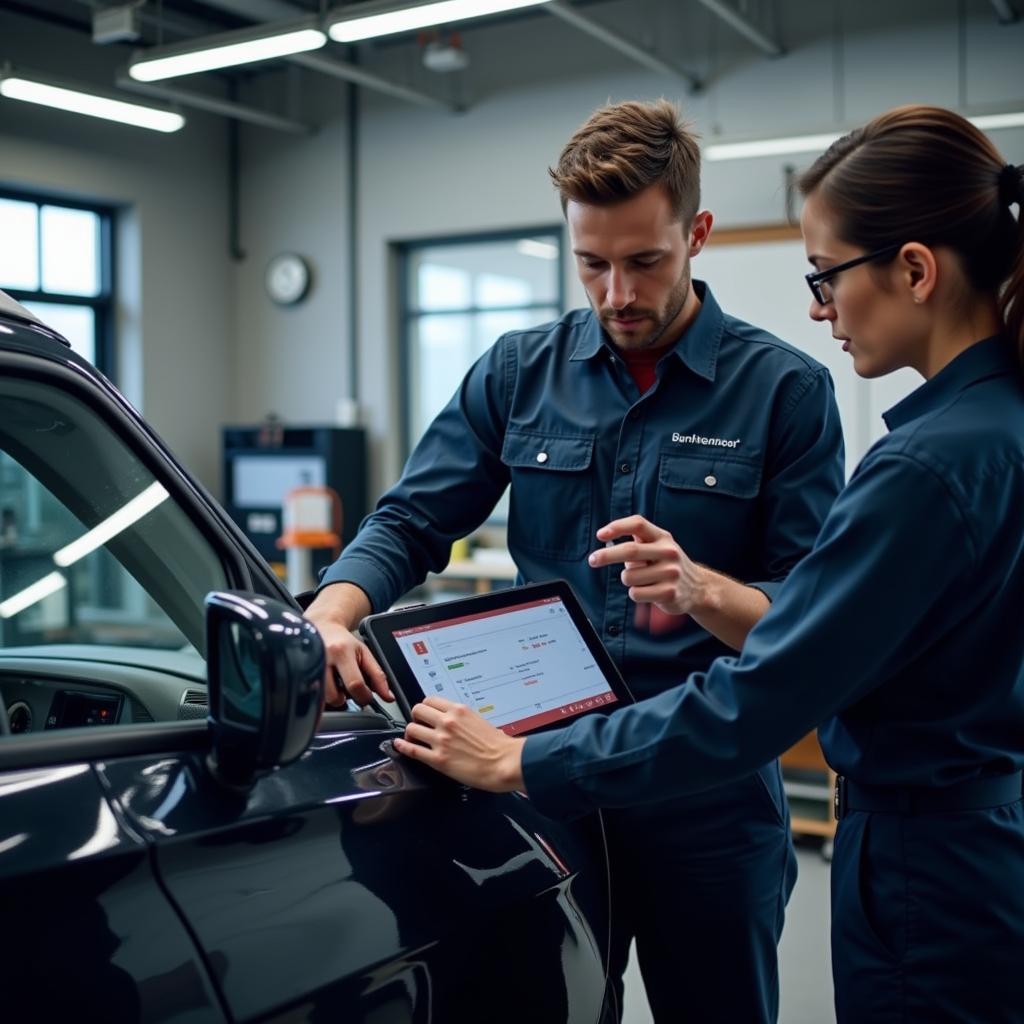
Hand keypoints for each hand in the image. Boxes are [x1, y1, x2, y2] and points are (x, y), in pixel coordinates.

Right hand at [304, 605, 392, 707]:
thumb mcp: (365, 653)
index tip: (366, 697)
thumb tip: (388, 696)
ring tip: (336, 685)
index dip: (364, 696)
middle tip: (349, 690)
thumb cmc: (343, 642)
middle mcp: (323, 659)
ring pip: (322, 699)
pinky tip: (326, 685)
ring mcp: (309, 667)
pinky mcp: (301, 674)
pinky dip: (322, 696)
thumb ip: (378, 675)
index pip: (355, 684)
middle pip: (336, 696)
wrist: (323, 627)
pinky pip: (312, 696)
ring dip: (333, 697)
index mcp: (341, 652)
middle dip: (346, 699)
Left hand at [393, 697, 525, 791]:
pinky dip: (403, 747)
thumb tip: (453, 721)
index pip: (430, 700)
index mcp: (459, 710)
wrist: (505, 762)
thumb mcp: (479, 720)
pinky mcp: (438, 759)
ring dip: (410, 734)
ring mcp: (441, 740)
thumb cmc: (498, 745)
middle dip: (416, 718)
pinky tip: (400, 746)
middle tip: (418, 725)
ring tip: (413, 739)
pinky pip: (412, 750)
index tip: (425, 714)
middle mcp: (447, 722)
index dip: (425, 708)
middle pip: (417, 710)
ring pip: (411, 729)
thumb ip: (462, 718)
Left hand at [587, 514, 707, 616]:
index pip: (638, 524)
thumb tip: (607, 544)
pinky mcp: (669, 592)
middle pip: (630, 551)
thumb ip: (637, 543)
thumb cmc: (667, 565)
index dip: (618, 527)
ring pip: (629, 576)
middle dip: (606, 555)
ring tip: (643, 580)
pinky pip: (636, 593)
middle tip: (592, 560)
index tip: (601, 535)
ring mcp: (670, 573)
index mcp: (663, 537)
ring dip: (628, 580)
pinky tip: (649, 591)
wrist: (698, 588)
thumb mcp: (658, 547)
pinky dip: (636, 594)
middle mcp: (669, 552)